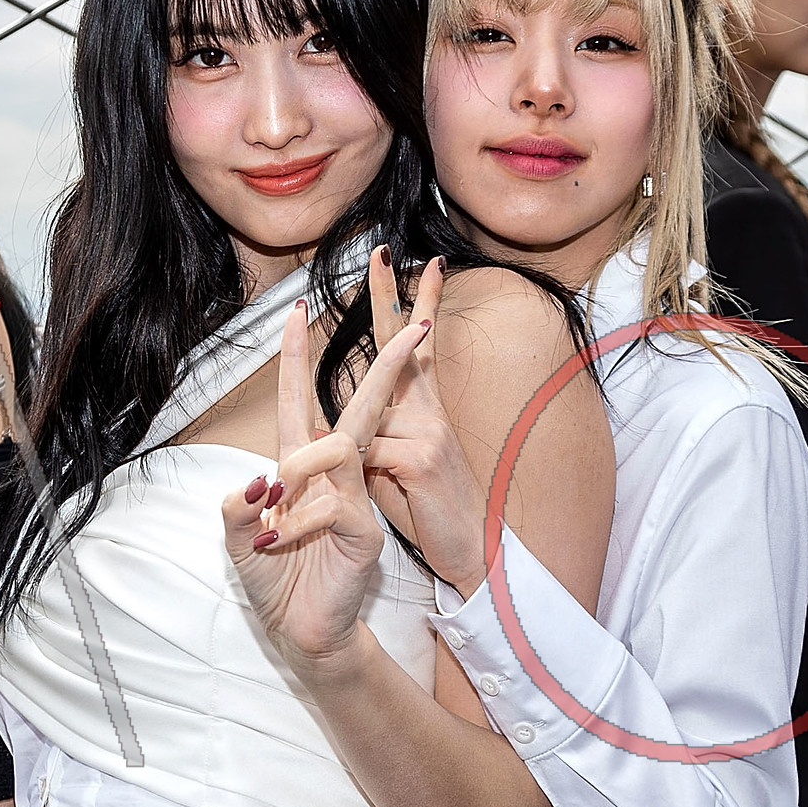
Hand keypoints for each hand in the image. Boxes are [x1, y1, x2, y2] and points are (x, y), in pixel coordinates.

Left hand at [222, 296, 431, 676]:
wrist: (301, 630)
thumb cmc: (275, 579)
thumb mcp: (239, 538)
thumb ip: (237, 506)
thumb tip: (260, 480)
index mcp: (301, 466)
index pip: (298, 400)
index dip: (294, 356)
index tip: (295, 311)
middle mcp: (334, 475)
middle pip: (362, 405)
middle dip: (386, 363)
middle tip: (414, 324)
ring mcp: (356, 500)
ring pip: (337, 445)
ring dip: (297, 468)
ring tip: (274, 513)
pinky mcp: (365, 532)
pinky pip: (332, 504)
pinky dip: (297, 521)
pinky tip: (277, 542)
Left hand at [353, 252, 488, 592]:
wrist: (472, 555)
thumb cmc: (430, 512)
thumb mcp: (392, 470)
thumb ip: (369, 438)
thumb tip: (336, 421)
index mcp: (420, 412)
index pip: (410, 350)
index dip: (410, 306)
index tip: (411, 264)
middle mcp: (426, 412)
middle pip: (403, 345)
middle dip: (391, 296)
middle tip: (381, 251)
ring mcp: (425, 431)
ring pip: (366, 415)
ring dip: (350, 452)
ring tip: (387, 479)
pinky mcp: (418, 457)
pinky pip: (367, 449)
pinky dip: (356, 472)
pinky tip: (388, 494)